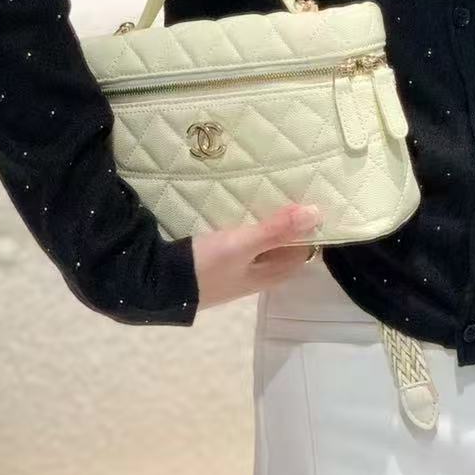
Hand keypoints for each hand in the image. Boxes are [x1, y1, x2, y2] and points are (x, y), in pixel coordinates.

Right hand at [191, 202, 322, 311]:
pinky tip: (242, 214)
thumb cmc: (206, 265)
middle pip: (284, 248)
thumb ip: (277, 230)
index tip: (308, 198)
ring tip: (269, 195)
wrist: (158, 284)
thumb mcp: (242, 244)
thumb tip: (316, 213)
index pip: (303, 250)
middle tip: (289, 191)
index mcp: (271, 274)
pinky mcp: (222, 265)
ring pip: (264, 246)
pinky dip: (250, 229)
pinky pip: (246, 246)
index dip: (307, 227)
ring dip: (268, 226)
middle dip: (288, 224)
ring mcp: (239, 272)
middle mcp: (259, 276)